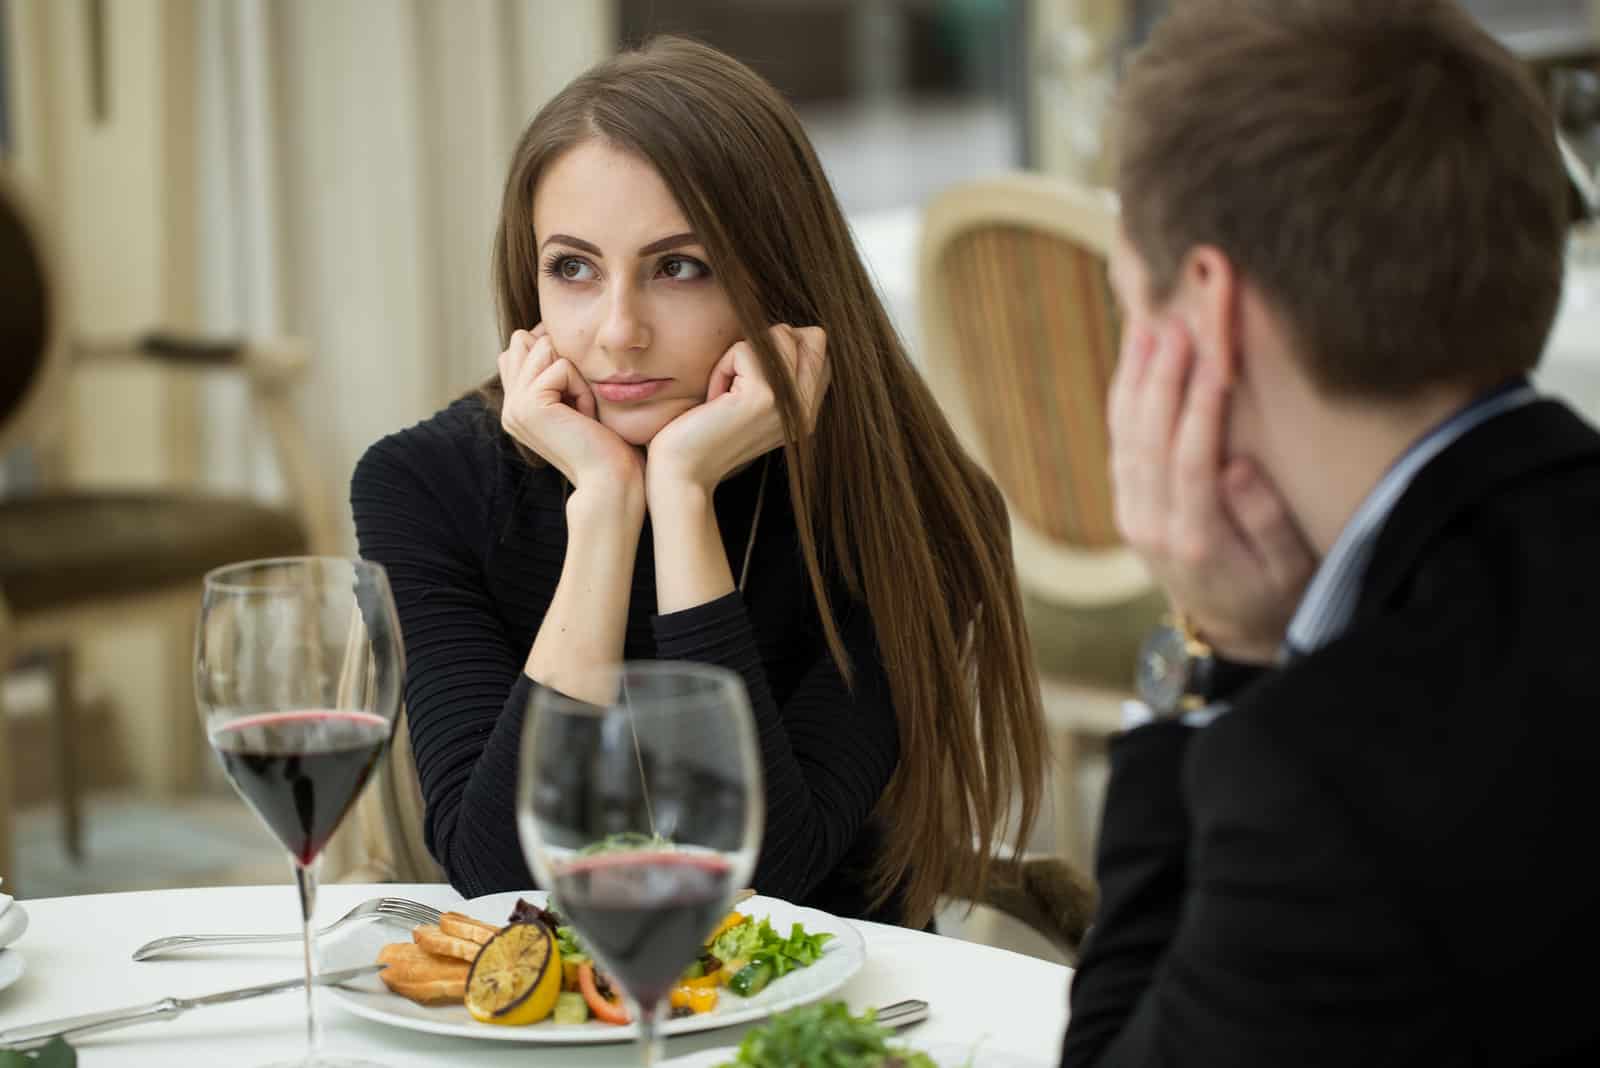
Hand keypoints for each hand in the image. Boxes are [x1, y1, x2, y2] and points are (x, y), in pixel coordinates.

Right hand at [497, 325, 642, 508]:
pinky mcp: (529, 406)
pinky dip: (582, 388)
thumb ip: (552, 370)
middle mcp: (509, 407)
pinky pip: (561, 367)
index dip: (553, 354)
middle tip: (580, 404)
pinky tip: (586, 418)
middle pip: (526, 342)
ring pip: (545, 350)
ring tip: (583, 411)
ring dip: (576, 375)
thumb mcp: (575, 397)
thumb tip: (534, 331)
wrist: (610, 479)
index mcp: (515, 406)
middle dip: (563, 361)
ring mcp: (515, 407)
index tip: (577, 392)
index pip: (520, 349)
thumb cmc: (606, 442)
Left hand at [645, 324, 829, 495]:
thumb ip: (778, 373)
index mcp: (808, 411)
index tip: (751, 380)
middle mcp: (807, 410)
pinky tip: (715, 400)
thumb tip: (786, 330)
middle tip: (739, 384)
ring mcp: (790, 403)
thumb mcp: (751, 400)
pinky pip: (744, 349)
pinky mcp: (763, 397)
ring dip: (743, 355)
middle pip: (809, 335)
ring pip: (779, 336)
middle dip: (766, 347)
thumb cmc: (706, 432)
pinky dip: (723, 367)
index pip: (819, 347)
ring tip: (726, 392)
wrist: (683, 473)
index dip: (782, 347)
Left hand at [1109, 320, 1315, 662]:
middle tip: (1177, 322)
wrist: (1230, 630)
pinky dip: (1124, 392)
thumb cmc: (1276, 593)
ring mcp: (1132, 512)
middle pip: (1149, 440)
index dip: (1198, 409)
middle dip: (1161, 377)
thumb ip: (1266, 524)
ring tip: (1149, 321)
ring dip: (1134, 375)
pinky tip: (1136, 351)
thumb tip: (1237, 468)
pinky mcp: (1126, 500)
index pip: (1190, 463)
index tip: (1213, 357)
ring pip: (1125, 434)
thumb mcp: (1291, 571)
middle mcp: (1152, 524)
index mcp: (1197, 540)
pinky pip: (1119, 438)